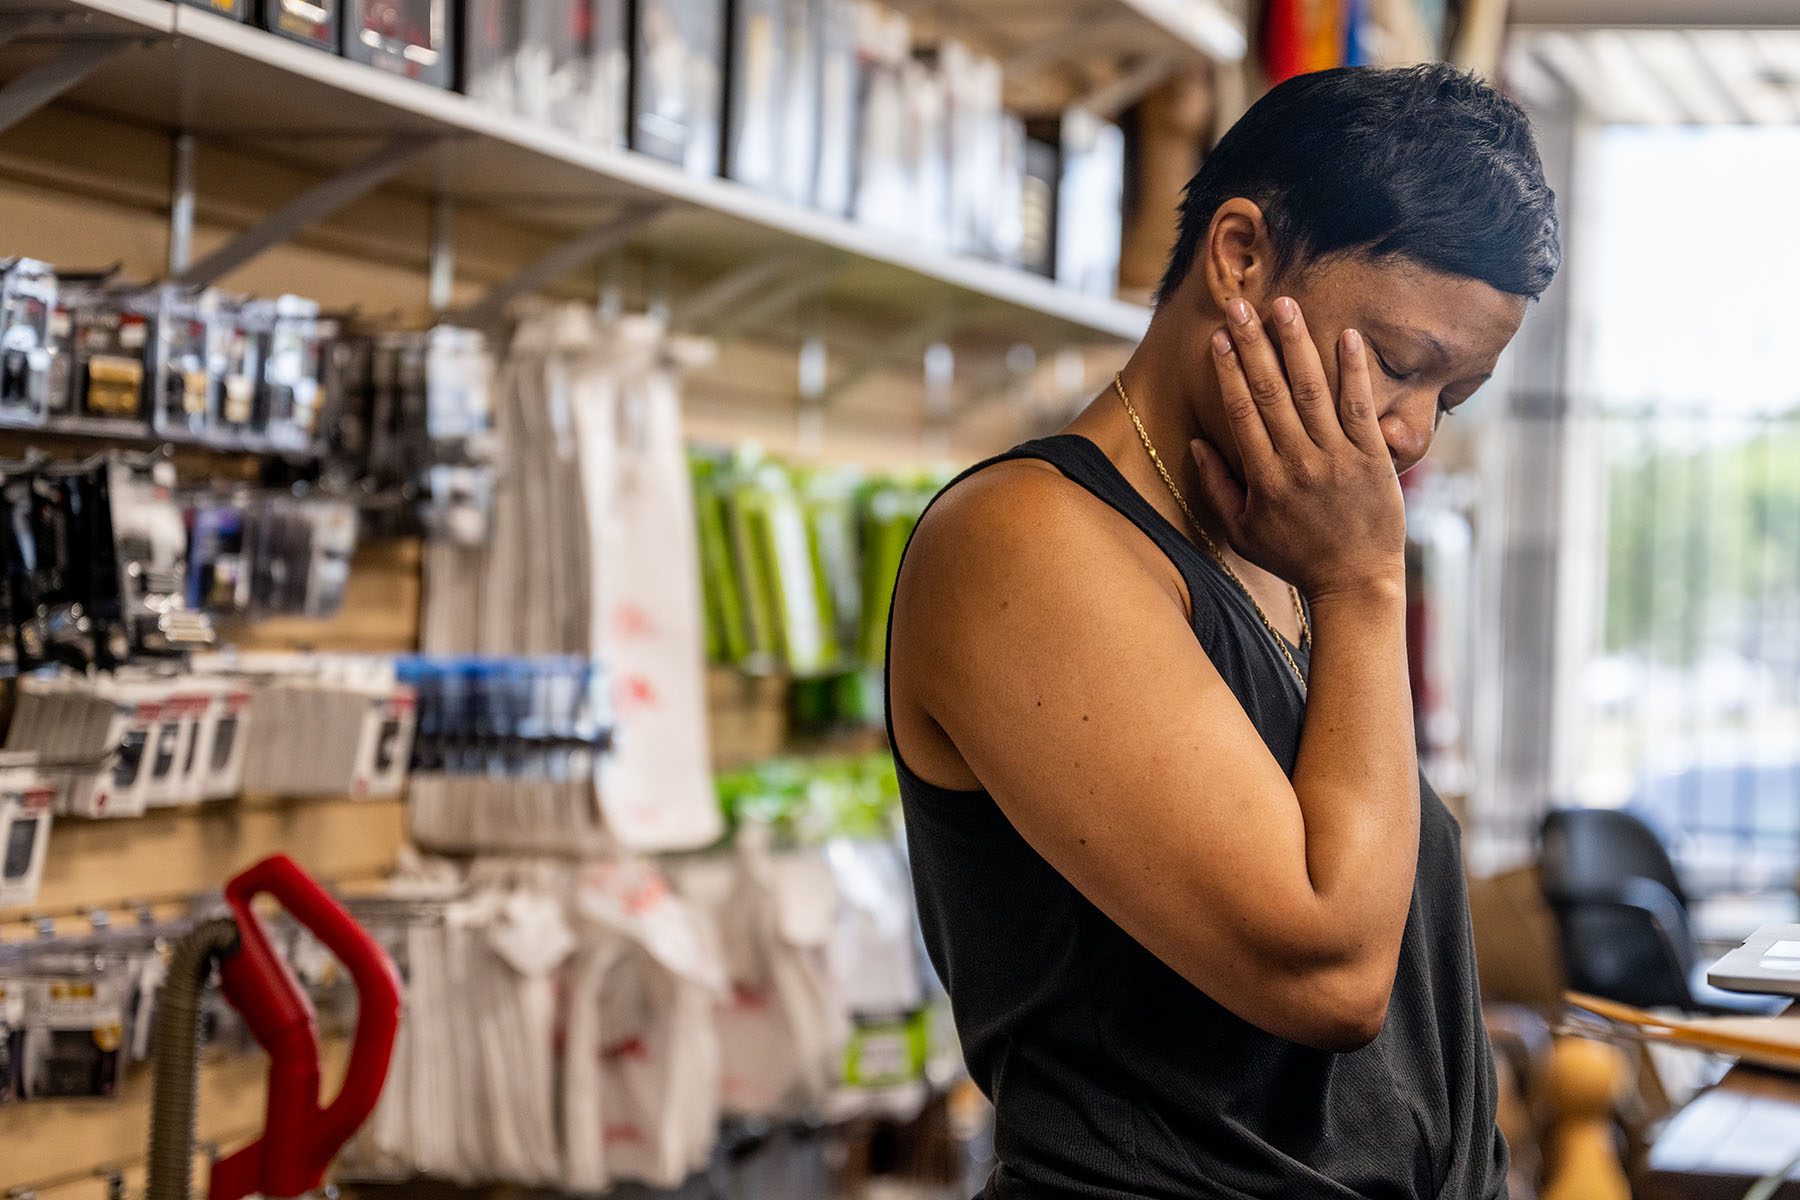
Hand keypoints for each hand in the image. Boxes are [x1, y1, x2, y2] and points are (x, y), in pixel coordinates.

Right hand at [1190, 296, 1405, 599]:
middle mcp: (1298, 462)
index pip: (1241, 412)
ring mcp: (1337, 457)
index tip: (1217, 337)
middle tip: (1240, 306)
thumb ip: (1217, 487)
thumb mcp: (1242, 532)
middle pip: (1271, 392)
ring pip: (1312, 391)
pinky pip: (1360, 407)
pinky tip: (1345, 335)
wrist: (1355, 581)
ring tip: (1284, 306)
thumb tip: (1195, 443)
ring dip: (1296, 344)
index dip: (1228, 371)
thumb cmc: (1295, 557)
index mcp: (1264, 479)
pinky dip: (1352, 370)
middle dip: (1253, 344)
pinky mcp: (1372, 457)